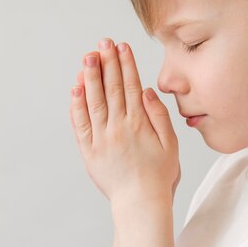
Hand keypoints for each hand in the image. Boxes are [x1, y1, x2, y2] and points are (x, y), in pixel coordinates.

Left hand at [69, 38, 180, 203]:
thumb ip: (159, 116)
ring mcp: (101, 138)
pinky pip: (80, 123)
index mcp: (139, 124)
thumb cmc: (159, 176)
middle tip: (103, 43)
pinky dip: (77, 104)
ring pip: (93, 101)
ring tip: (88, 57)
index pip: (130, 86)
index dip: (125, 64)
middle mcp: (118, 127)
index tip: (122, 47)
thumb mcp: (170, 145)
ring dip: (91, 77)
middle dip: (107, 63)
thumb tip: (146, 92)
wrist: (140, 203)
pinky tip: (76, 88)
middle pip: (111, 88)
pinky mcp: (89, 150)